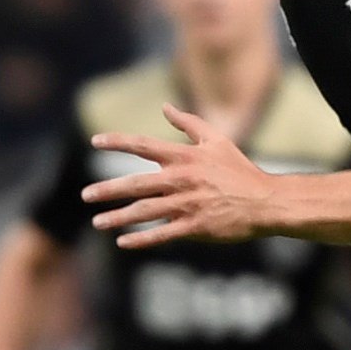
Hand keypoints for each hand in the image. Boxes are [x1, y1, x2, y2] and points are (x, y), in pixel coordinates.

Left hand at [83, 104, 276, 248]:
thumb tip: (166, 107)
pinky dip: (141, 239)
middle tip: (85, 194)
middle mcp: (181, 179)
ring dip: (118, 217)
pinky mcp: (194, 226)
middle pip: (136, 183)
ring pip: (144, 211)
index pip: (144, 145)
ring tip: (97, 222)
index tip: (95, 140)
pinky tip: (123, 242)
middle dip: (108, 189)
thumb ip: (189, 123)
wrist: (264, 201)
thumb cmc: (239, 170)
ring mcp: (187, 204)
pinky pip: (162, 234)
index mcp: (184, 157)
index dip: (118, 141)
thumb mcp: (217, 139)